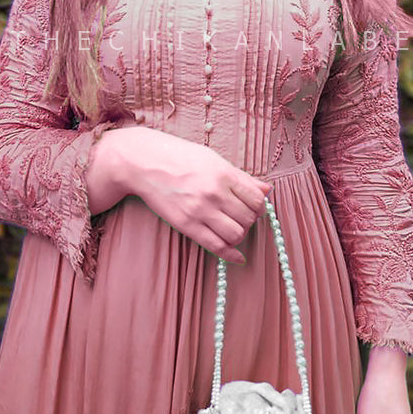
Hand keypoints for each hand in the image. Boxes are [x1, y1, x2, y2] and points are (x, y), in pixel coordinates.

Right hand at [128, 129, 271, 266]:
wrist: (145, 163)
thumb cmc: (179, 157)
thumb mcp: (213, 159)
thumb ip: (241, 177)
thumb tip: (267, 190)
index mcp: (224, 174)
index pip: (256, 200)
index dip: (259, 207)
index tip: (252, 207)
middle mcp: (214, 193)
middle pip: (248, 219)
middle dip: (248, 220)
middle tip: (239, 216)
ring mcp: (200, 210)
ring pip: (236, 234)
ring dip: (239, 234)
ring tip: (231, 227)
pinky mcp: (187, 225)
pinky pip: (216, 246)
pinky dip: (231, 255)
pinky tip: (237, 256)